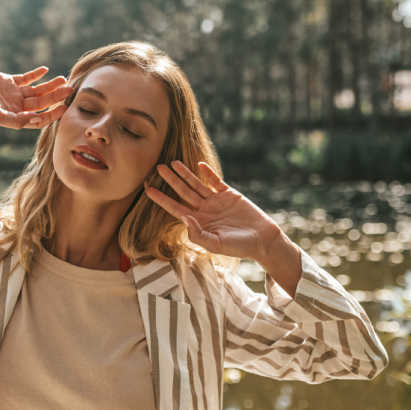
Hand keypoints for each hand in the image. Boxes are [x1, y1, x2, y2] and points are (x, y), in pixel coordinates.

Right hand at [0, 66, 72, 129]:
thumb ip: (14, 120)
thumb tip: (35, 121)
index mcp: (14, 118)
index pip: (38, 119)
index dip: (52, 115)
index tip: (65, 108)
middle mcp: (16, 107)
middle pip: (41, 103)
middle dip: (56, 97)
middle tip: (69, 89)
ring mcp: (13, 94)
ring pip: (37, 90)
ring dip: (49, 85)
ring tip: (62, 79)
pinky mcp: (8, 81)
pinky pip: (26, 78)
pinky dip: (36, 74)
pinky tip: (45, 70)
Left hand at [144, 161, 285, 262]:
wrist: (263, 240)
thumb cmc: (239, 247)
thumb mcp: (216, 244)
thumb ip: (198, 234)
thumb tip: (185, 218)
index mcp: (198, 223)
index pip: (175, 208)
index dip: (161, 199)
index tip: (148, 189)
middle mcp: (204, 210)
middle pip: (183, 192)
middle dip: (170, 180)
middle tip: (158, 167)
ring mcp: (216, 201)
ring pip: (196, 185)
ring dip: (185, 174)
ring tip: (173, 162)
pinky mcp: (229, 194)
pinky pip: (215, 181)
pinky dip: (208, 173)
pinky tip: (199, 165)